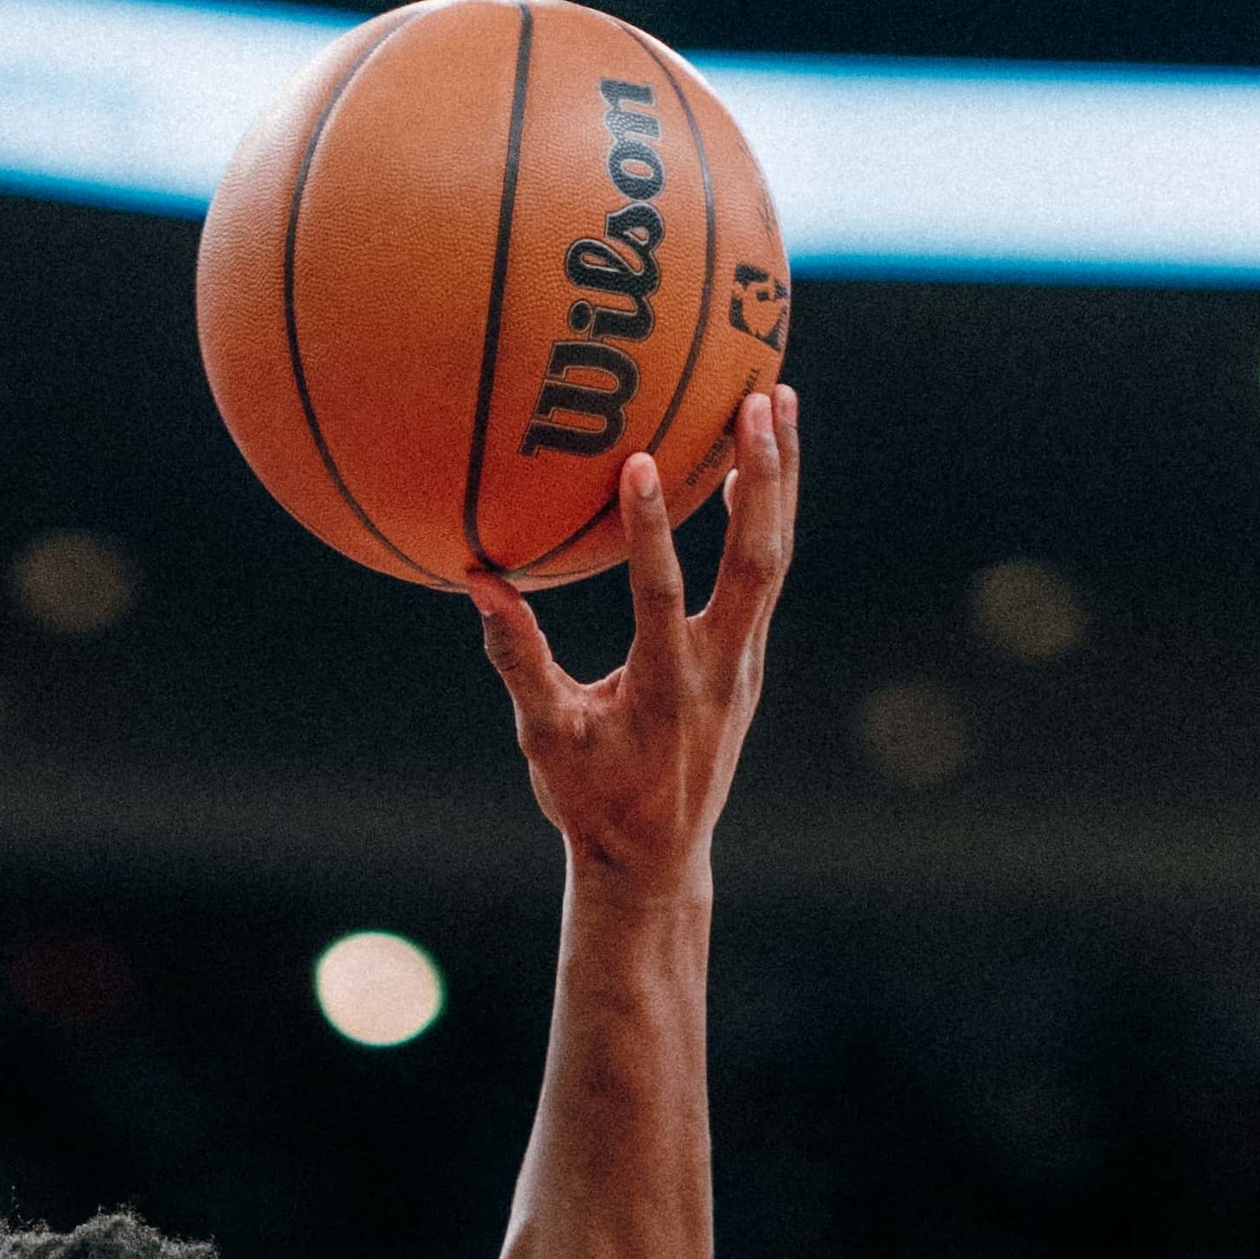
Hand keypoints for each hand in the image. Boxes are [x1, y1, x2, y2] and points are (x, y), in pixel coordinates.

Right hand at [473, 387, 794, 896]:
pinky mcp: (749, 658)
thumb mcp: (545, 740)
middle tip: (761, 399)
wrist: (656, 860)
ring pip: (775, 557)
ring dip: (780, 479)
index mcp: (663, 688)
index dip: (650, 530)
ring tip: (779, 398)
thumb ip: (518, 661)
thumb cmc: (591, 801)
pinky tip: (757, 465)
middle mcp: (720, 669)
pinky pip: (765, 572)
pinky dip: (767, 513)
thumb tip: (480, 584)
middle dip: (762, 479)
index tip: (639, 459)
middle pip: (755, 561)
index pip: (659, 596)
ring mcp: (745, 662)